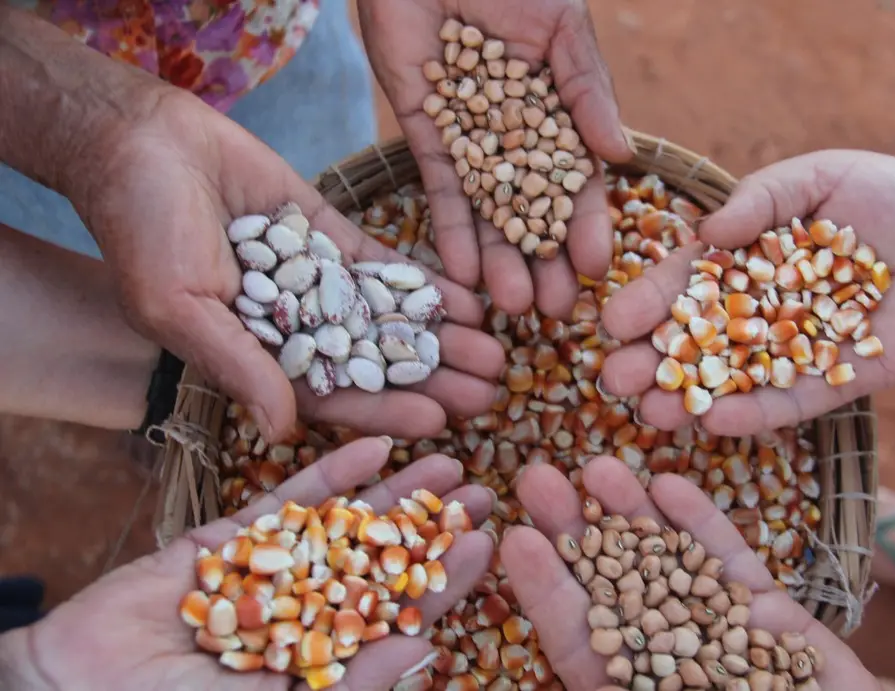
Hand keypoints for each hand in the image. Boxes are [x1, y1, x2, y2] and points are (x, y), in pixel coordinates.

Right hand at [0, 437, 494, 690]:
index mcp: (329, 654)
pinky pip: (291, 500)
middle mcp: (310, 607)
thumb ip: (352, 682)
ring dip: (396, 492)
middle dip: (433, 525)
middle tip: (484, 489)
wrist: (77, 690)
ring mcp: (274, 568)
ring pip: (349, 522)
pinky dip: (332, 473)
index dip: (444, 578)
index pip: (401, 612)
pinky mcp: (232, 536)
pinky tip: (373, 447)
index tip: (487, 542)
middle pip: (386, 558)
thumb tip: (429, 651)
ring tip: (447, 460)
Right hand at [73, 85, 503, 441]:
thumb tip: (283, 430)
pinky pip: (385, 266)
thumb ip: (237, 363)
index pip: (333, 397)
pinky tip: (468, 299)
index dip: (385, 410)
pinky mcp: (331, 235)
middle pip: (374, 364)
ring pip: (388, 317)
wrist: (142, 142)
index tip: (440, 419)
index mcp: (255, 357)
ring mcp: (317, 281)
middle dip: (431, 378)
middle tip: (491, 390)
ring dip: (440, 336)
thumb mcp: (180, 304)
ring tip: (495, 349)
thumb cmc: (141, 230)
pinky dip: (424, 284)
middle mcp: (294, 327)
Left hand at [357, 0, 633, 318]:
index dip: (587, 225)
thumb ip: (589, 90)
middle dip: (543, 262)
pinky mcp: (425, 133)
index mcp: (560, 114)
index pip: (578, 182)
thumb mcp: (564, 27)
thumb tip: (622, 156)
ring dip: (498, 259)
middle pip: (532, 211)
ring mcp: (471, 139)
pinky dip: (450, 228)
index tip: (596, 268)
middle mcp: (517, 138)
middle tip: (554, 313)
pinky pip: (440, 188)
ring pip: (487, 210)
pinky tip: (462, 271)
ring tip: (510, 306)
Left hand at [500, 455, 880, 689]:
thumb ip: (625, 690)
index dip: (544, 589)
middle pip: (608, 584)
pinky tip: (671, 484)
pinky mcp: (767, 615)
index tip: (514, 537)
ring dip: (630, 513)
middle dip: (574, 530)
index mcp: (630, 687)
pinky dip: (702, 525)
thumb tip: (580, 679)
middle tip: (537, 476)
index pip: (575, 638)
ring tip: (596, 465)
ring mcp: (715, 628)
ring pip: (663, 562)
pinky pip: (729, 564)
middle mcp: (666, 655)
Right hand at [597, 150, 894, 434]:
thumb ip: (757, 200)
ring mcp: (793, 350)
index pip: (683, 285)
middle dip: (652, 361)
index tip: (611, 321)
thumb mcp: (812, 177)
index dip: (647, 302)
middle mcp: (759, 311)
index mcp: (742, 261)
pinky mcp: (834, 382)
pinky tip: (714, 423)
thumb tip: (707, 233)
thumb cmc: (885, 193)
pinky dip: (752, 414)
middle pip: (695, 340)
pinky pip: (787, 403)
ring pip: (732, 379)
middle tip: (613, 380)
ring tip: (647, 414)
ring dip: (689, 398)